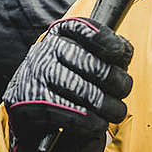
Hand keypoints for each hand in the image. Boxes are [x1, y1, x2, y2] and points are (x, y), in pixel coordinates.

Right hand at [3, 17, 132, 151]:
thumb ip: (105, 52)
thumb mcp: (80, 57)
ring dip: (108, 106)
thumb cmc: (62, 81)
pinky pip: (70, 114)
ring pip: (83, 91)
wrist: (27, 109)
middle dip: (116, 81)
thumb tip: (125, 52)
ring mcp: (37, 78)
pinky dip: (91, 122)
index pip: (82, 28)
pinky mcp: (32, 106)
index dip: (106, 40)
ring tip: (116, 111)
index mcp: (58, 35)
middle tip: (124, 90)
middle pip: (90, 64)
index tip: (120, 53)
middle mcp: (45, 51)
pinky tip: (98, 123)